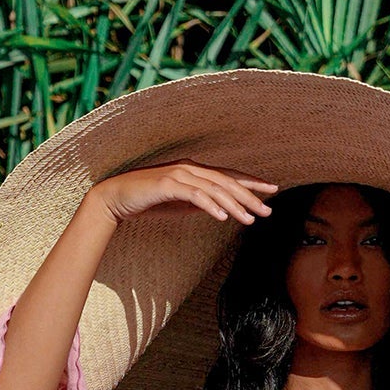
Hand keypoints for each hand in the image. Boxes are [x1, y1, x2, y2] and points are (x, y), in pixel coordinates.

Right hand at [89, 162, 274, 227]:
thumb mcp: (180, 203)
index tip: (272, 191)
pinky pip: (195, 196)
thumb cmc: (149, 201)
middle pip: (226, 182)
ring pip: (214, 189)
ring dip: (234, 205)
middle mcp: (190, 168)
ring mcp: (179, 174)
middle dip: (249, 196)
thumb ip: (200, 202)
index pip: (229, 176)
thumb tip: (220, 208)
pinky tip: (223, 218)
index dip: (251, 183)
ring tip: (249, 220)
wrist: (117, 198)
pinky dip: (210, 206)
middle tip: (267, 211)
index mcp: (195, 171)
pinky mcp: (167, 185)